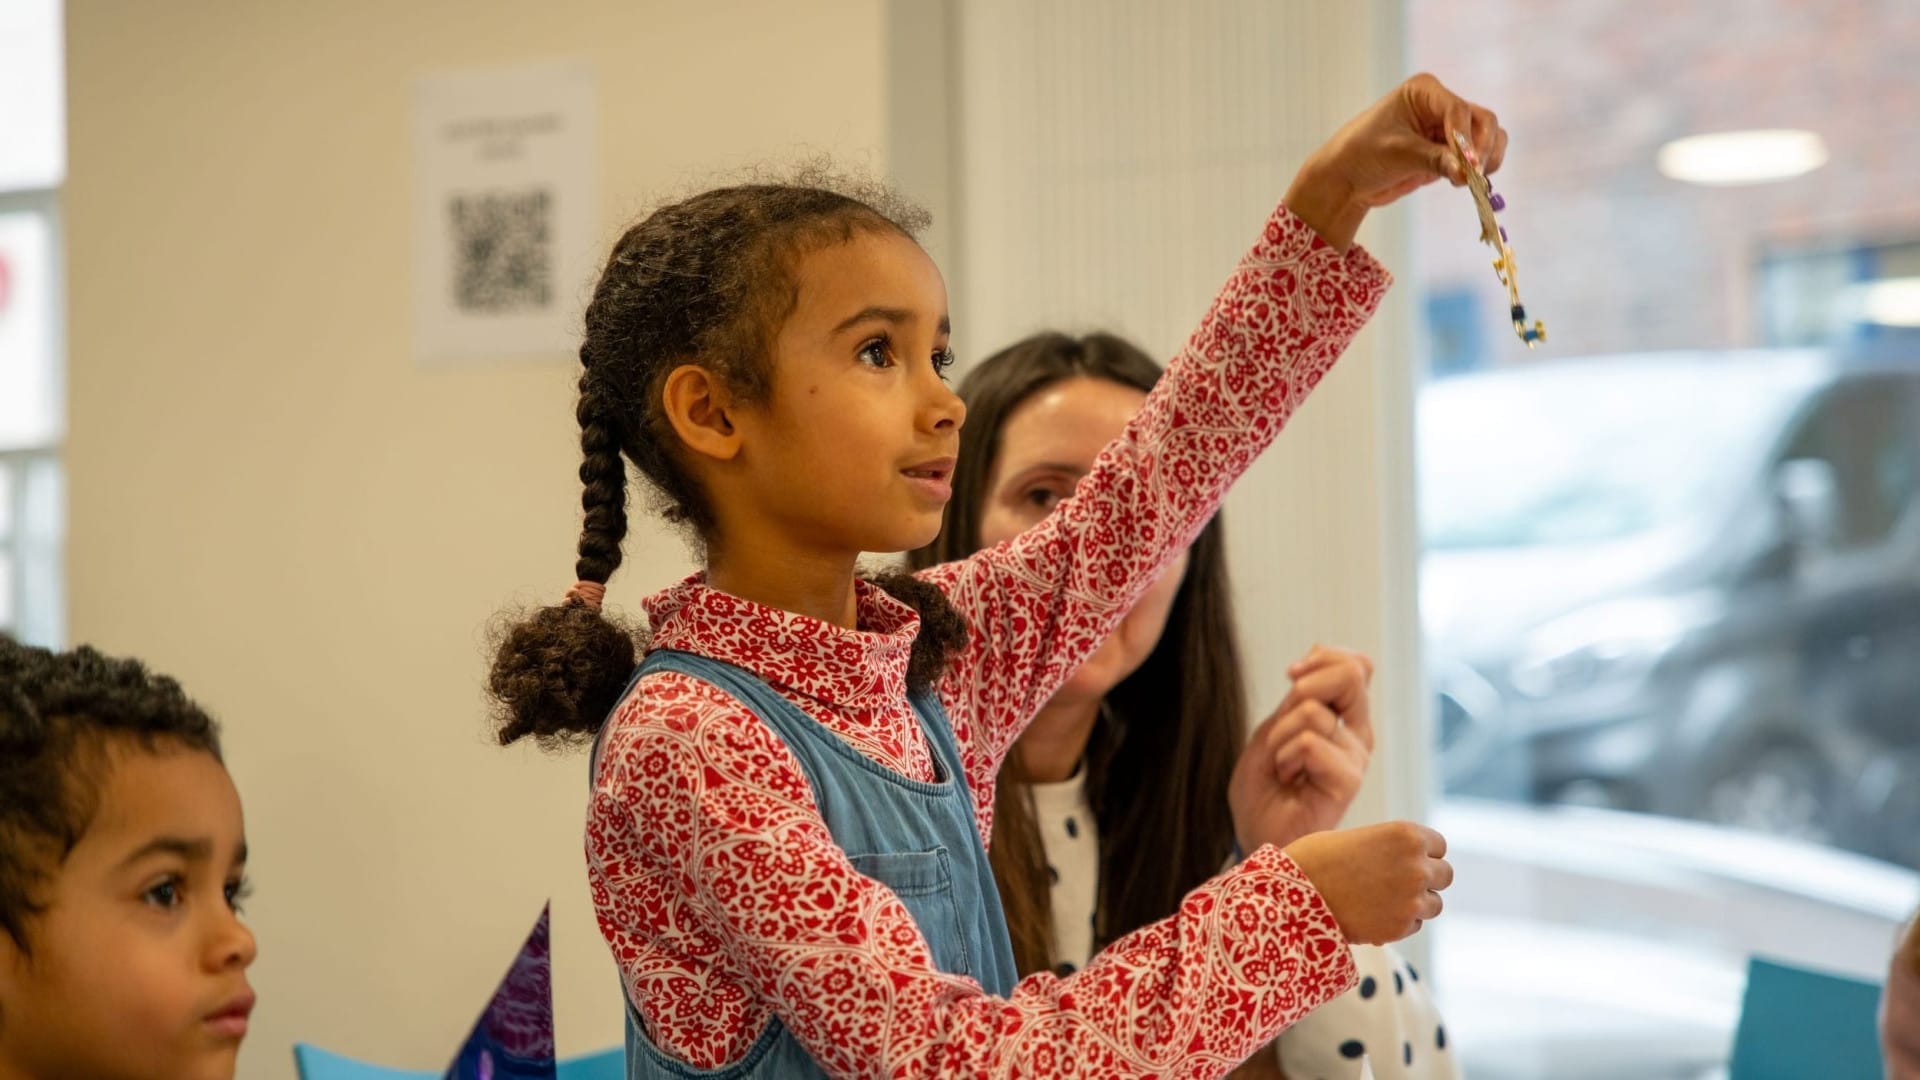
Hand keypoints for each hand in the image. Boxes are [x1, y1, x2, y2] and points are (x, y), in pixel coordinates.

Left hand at [1228, 645, 1374, 853]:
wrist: (1255, 834)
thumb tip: (1319, 649)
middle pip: (1353, 674)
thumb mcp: (1273, 728)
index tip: (1292, 674)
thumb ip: (1299, 696)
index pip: (1357, 666)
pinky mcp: (1349, 781)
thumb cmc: (1264, 789)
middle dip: (1305, 685)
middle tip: (1281, 720)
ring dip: (1279, 737)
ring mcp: (1356, 758)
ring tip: (1282, 767)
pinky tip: (1288, 779)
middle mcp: (1357, 735)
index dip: (1323, 658)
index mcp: (1344, 719)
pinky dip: (1285, 757)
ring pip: (1313, 712)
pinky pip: (1310, 743)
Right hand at [1283, 821, 1451, 944]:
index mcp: (1407, 834)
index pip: (1438, 846)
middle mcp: (1417, 865)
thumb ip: (1392, 848)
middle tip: (1397, 883)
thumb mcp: (1361, 838)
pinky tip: (1372, 914)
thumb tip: (1412, 862)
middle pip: (1444, 875)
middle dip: (1426, 879)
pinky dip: (1399, 922)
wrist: (1292, 894)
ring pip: (1434, 904)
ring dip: (1415, 903)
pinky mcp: (1401, 927)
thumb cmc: (1317, 859)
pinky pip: (1414, 925)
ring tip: (1382, 900)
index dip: (1422, 853)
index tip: (1404, 860)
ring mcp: (1412, 899)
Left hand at [1284, 72, 1506, 249]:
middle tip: (1474, 177)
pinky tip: (1463, 182)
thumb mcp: (1399, 154)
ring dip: (1486, 159)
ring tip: (1468, 182)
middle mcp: (1441, 104)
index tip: (1469, 166)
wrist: (1347, 178)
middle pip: (1482, 120)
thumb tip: (1469, 173)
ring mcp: (1448, 127)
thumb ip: (1436, 160)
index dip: (1466, 139)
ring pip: (1488, 137)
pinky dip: (1480, 169)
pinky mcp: (1450, 150)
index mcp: (1424, 91)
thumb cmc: (1363, 154)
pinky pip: (1479, 156)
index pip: (1458, 110)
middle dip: (1482, 149)